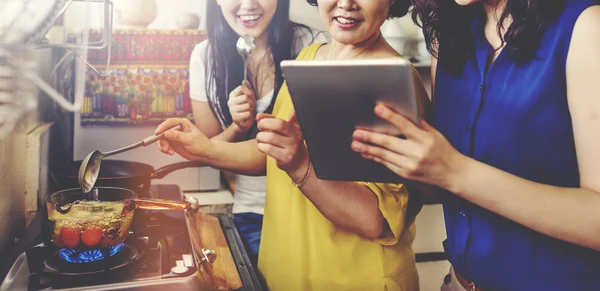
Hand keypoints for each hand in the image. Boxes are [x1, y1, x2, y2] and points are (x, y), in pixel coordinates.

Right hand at [155, 118, 213, 160]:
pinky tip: (171, 153)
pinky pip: (164, 145)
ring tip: (169, 152)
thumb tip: (166, 133)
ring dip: (163, 146)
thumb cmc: (200, 144)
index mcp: (182, 123)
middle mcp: (177, 128)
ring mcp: (174, 136)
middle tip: (165, 148)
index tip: (157, 133)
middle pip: (163, 131)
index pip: (170, 122)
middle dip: (162, 140)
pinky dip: (165, 149)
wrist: (204, 153)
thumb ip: (177, 136)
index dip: (162, 127)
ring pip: (162, 139)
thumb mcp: (189, 140)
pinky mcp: (173, 143)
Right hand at [227, 81, 255, 131]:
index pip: (241, 88)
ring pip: (247, 106)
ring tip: (249, 111)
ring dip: (251, 109)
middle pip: (245, 97)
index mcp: (232, 95)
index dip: (249, 92)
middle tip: (251, 106)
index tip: (251, 96)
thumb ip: (247, 88)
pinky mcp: (235, 118)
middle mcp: (230, 102)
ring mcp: (231, 110)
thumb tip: (244, 81)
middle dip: (252, 102)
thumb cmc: (248, 107)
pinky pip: (247, 113)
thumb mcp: (249, 96)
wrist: (245, 121)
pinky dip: (250, 115)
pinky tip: (247, 117)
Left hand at [256, 110, 308, 175]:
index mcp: (295, 127)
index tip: (262, 119)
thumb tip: (259, 115)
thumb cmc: (287, 143)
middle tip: (260, 127)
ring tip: (260, 139)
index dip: (271, 116)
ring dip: (260, 137)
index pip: (286, 116)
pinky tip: (262, 147)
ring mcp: (292, 147)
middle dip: (264, 124)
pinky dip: (261, 146)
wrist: (298, 162)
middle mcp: (296, 136)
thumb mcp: (282, 130)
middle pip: (278, 125)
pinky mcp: (286, 158)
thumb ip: (271, 120)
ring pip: (270, 137)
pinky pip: (268, 148)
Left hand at [350, 104, 467, 190]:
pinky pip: (386, 164)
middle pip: (388, 143)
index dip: (389, 116)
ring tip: (355, 143)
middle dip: (370, 137)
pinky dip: (375, 157)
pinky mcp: (405, 174)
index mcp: (424, 139)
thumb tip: (400, 114)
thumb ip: (418, 125)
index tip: (377, 108)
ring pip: (384, 155)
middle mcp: (416, 153)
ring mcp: (410, 165)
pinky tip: (366, 152)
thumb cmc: (443, 150)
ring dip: (368, 148)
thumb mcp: (434, 134)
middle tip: (357, 132)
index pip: (404, 125)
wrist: (452, 174)